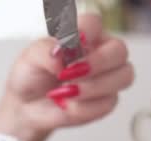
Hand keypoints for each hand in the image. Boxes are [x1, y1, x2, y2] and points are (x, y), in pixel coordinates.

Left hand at [0, 14, 133, 140]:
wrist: (27, 106)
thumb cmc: (32, 76)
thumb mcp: (30, 59)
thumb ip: (44, 51)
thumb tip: (61, 53)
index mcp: (83, 34)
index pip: (94, 23)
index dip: (85, 34)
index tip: (67, 49)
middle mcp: (100, 52)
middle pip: (119, 50)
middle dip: (97, 63)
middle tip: (70, 74)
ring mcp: (108, 77)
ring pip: (123, 76)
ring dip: (94, 87)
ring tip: (66, 92)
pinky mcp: (106, 101)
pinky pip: (108, 103)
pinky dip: (84, 107)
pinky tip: (66, 105)